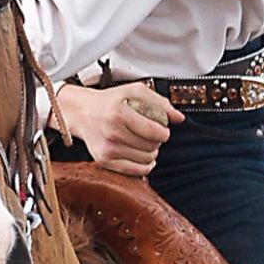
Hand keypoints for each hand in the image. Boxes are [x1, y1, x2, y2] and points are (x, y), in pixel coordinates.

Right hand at [53, 80, 183, 175]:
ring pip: (145, 160)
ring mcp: (107, 148)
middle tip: (152, 136)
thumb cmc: (111, 101)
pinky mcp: (104, 161)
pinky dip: (144, 166)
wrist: (83, 113)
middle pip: (151, 147)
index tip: (164, 131)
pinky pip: (135, 171)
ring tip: (146, 144)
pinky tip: (144, 158)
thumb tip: (179, 118)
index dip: (164, 133)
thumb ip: (159, 102)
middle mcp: (112, 132)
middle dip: (157, 142)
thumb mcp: (135, 91)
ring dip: (151, 153)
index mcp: (120, 112)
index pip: (153, 131)